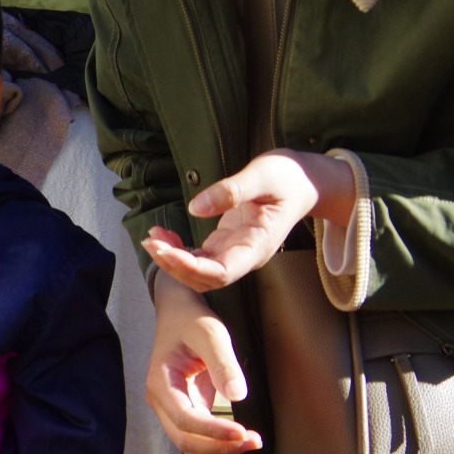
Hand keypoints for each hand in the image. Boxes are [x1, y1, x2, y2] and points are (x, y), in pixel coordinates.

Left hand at [143, 149, 355, 291]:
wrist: (303, 182)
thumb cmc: (288, 177)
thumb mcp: (263, 175)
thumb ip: (232, 190)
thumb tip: (196, 207)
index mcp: (257, 246)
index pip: (220, 273)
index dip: (190, 267)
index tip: (165, 251)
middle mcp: (245, 257)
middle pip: (205, 279)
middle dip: (174, 266)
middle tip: (151, 243)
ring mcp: (235, 253)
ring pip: (198, 272)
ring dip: (172, 260)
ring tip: (152, 238)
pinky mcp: (226, 244)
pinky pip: (198, 258)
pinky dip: (178, 250)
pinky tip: (164, 235)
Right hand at [147, 272, 263, 453]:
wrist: (178, 313)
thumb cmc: (191, 320)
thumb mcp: (210, 334)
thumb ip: (223, 364)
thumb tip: (237, 396)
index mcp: (160, 382)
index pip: (185, 419)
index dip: (213, 431)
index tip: (243, 432)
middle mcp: (160, 400)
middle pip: (184, 439)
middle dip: (219, 446)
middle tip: (254, 442)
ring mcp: (169, 406)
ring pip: (189, 442)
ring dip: (219, 448)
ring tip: (252, 442)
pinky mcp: (183, 407)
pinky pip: (197, 434)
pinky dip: (217, 440)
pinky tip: (240, 436)